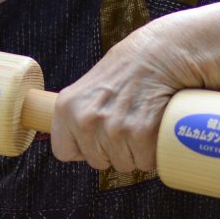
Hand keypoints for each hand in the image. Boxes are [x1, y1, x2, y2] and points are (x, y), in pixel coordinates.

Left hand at [50, 21, 198, 172]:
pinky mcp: (141, 134)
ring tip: (139, 124)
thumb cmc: (124, 71)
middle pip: (97, 161)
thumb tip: (75, 143)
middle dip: (111, 150)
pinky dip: (152, 152)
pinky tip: (153, 130)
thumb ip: (78, 113)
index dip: (82, 148)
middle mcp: (86, 120)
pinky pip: (145, 162)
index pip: (63, 151)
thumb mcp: (87, 89)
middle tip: (124, 124)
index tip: (95, 137)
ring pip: (123, 164)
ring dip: (134, 152)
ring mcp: (113, 129)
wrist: (156, 54)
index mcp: (66, 108)